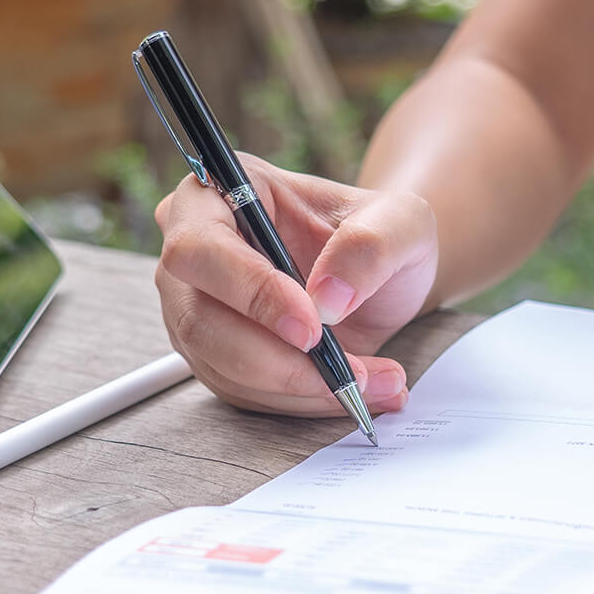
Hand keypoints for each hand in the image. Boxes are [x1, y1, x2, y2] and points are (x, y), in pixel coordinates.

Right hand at [153, 153, 437, 416]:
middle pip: (200, 320)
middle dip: (277, 360)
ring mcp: (195, 308)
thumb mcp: (400, 221)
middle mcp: (192, 252)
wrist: (377, 277)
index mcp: (219, 193)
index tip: (312, 328)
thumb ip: (370, 247)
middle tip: (348, 375)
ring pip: (222, 366)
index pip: (201, 247)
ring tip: (371, 384)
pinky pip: (244, 393)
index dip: (250, 292)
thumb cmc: (376, 234)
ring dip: (299, 388)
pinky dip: (301, 401)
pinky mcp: (214, 355)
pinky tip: (350, 392)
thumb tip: (328, 298)